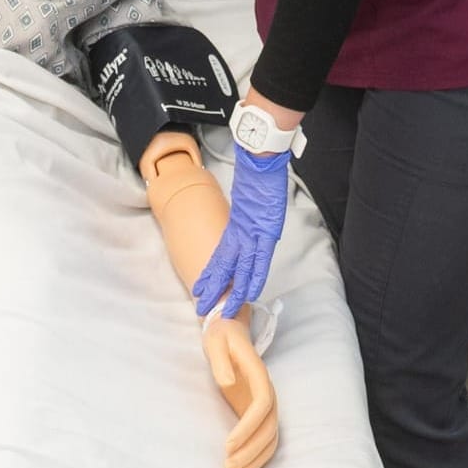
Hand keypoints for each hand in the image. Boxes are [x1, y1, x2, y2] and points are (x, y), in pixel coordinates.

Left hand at [192, 144, 292, 317]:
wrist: (260, 159)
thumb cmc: (257, 175)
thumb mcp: (247, 200)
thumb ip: (244, 216)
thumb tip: (243, 224)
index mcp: (237, 226)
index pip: (221, 256)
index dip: (211, 274)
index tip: (201, 288)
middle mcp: (243, 233)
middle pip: (225, 267)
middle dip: (214, 289)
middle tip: (202, 308)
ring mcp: (254, 232)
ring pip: (240, 267)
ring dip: (232, 291)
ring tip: (222, 309)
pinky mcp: (266, 229)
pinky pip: (260, 259)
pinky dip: (255, 276)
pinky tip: (250, 292)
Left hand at [203, 312, 278, 467]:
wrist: (230, 331)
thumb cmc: (220, 336)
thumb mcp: (215, 341)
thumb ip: (220, 360)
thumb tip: (226, 383)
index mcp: (259, 374)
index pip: (262, 404)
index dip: (248, 427)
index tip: (228, 444)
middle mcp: (268, 392)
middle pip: (269, 427)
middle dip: (251, 451)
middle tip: (227, 467)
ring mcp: (266, 404)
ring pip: (271, 438)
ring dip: (255, 459)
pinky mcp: (259, 413)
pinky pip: (266, 440)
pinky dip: (258, 457)